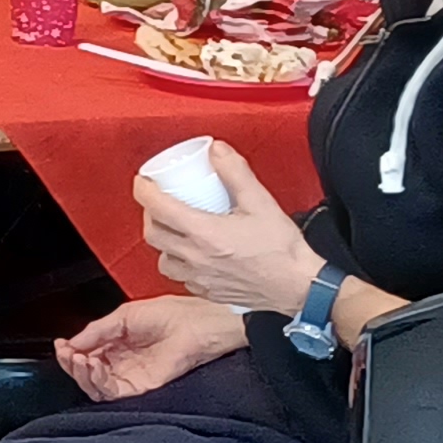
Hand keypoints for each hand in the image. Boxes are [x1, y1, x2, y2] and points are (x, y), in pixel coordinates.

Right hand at [54, 295, 246, 402]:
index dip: (69, 352)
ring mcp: (130, 376)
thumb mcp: (124, 315)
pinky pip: (111, 391)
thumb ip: (97, 330)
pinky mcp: (140, 387)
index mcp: (117, 344)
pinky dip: (97, 380)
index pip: (85, 354)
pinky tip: (92, 365)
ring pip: (95, 386)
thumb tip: (70, 343)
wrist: (198, 324)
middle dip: (70, 364)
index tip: (60, 345)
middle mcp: (121, 362)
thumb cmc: (172, 315)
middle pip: (86, 373)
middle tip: (66, 354)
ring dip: (80, 373)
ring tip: (78, 359)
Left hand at [133, 142, 328, 313]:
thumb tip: (216, 151)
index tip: (143, 181)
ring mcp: (200, 277)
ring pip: (163, 260)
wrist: (299, 286)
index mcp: (204, 233)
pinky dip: (179, 263)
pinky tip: (192, 254)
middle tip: (160, 201)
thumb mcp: (260, 201)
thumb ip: (235, 172)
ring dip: (163, 242)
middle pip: (153, 234)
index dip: (144, 190)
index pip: (158, 208)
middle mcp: (195, 258)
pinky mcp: (208, 291)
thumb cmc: (282, 250)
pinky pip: (180, 277)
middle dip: (150, 214)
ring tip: (174, 230)